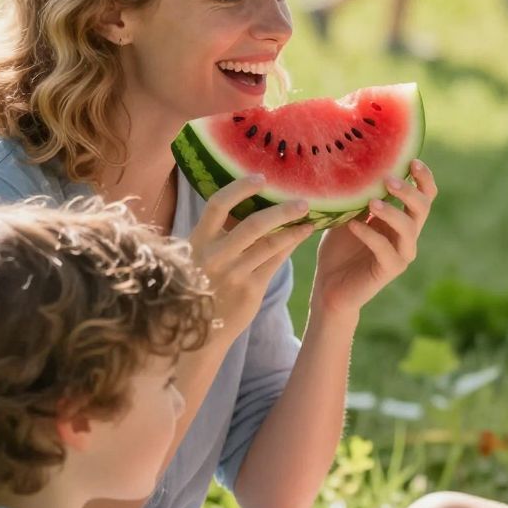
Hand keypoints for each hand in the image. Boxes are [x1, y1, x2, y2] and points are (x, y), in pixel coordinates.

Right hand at [189, 178, 315, 338]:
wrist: (197, 330)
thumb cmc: (201, 283)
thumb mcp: (198, 255)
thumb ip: (217, 233)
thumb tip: (245, 201)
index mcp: (198, 240)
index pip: (218, 205)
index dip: (240, 188)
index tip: (261, 178)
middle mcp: (215, 255)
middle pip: (253, 224)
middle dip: (281, 210)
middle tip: (303, 200)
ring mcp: (234, 273)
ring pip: (271, 243)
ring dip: (294, 227)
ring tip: (310, 216)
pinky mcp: (250, 289)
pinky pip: (276, 261)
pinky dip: (291, 244)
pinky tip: (304, 233)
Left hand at [309, 159, 436, 318]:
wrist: (330, 287)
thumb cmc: (339, 249)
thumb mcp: (347, 215)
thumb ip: (357, 196)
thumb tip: (354, 165)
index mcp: (401, 219)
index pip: (425, 195)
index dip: (424, 178)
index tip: (412, 159)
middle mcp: (407, 234)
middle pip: (423, 207)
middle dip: (409, 191)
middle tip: (389, 180)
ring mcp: (402, 253)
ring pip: (409, 229)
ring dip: (392, 212)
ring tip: (372, 202)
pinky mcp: (390, 269)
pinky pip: (385, 249)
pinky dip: (369, 235)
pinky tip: (353, 226)